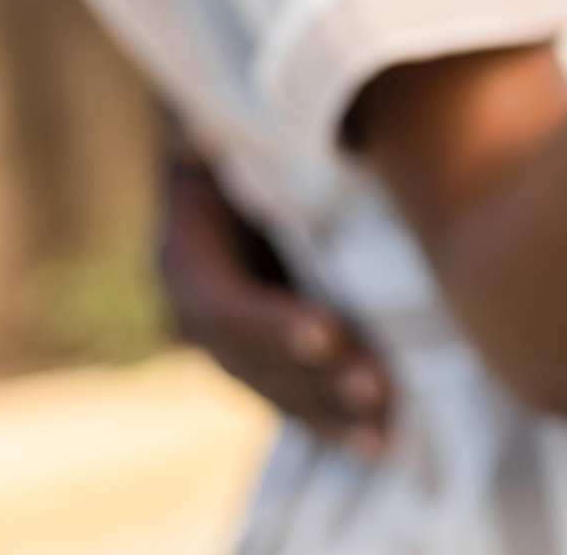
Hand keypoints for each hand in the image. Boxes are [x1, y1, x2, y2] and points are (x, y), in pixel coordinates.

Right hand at [158, 124, 390, 455]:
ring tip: (381, 437)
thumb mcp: (256, 126)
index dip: (268, 321)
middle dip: (310, 381)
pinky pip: (289, 393)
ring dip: (324, 412)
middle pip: (247, 359)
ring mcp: (227, 335)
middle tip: (376, 391)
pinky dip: (327, 416)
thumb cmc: (267, 123)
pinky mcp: (263, 350)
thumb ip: (253, 139)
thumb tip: (213, 134)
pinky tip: (374, 442)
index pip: (217, 299)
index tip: (325, 332)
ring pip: (270, 386)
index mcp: (185, 248)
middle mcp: (195, 302)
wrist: (256, 144)